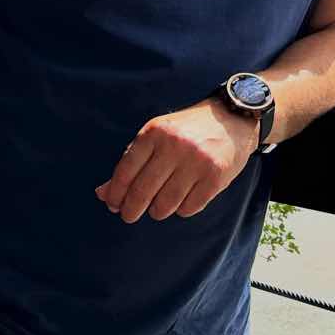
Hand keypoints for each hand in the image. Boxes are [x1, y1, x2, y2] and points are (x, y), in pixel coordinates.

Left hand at [95, 99, 257, 223]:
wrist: (232, 118)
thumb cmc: (188, 130)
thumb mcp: (157, 135)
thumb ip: (131, 162)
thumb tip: (102, 194)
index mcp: (154, 132)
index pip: (125, 172)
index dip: (115, 194)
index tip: (113, 205)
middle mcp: (174, 145)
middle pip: (142, 192)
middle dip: (131, 210)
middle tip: (130, 215)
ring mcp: (197, 161)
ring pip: (164, 205)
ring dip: (158, 211)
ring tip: (160, 205)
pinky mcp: (215, 177)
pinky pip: (188, 208)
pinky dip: (182, 209)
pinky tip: (183, 199)